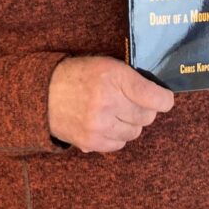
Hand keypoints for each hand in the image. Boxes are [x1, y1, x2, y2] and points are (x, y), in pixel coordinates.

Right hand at [48, 56, 174, 153]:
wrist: (43, 94)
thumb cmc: (79, 75)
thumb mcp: (106, 64)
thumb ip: (131, 78)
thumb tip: (159, 97)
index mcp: (114, 77)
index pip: (153, 96)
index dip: (164, 100)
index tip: (164, 99)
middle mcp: (108, 102)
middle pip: (147, 116)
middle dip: (145, 110)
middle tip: (132, 103)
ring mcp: (100, 124)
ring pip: (135, 132)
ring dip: (131, 124)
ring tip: (116, 112)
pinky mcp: (92, 141)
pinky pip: (120, 144)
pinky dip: (117, 136)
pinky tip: (106, 123)